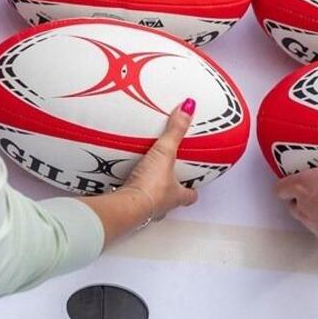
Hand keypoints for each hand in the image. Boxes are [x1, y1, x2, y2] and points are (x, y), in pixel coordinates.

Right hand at [121, 100, 200, 221]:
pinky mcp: (128, 209)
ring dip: (149, 192)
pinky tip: (123, 183)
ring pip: (152, 203)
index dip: (193, 188)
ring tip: (143, 177)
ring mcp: (146, 211)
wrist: (126, 205)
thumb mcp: (165, 153)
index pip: (191, 196)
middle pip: (171, 200)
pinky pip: (131, 201)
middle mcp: (163, 206)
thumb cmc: (151, 186)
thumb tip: (189, 107)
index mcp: (177, 195)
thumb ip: (175, 131)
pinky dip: (129, 193)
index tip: (193, 182)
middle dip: (169, 190)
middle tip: (166, 177)